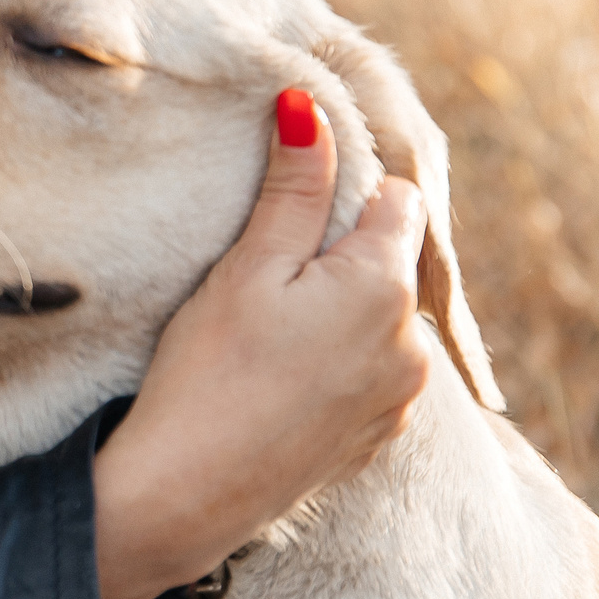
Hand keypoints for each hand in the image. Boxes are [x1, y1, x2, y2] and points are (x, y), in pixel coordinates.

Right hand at [92, 94, 436, 598]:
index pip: (398, 199)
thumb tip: (310, 105)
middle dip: (342, 257)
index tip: (289, 220)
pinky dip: (339, 363)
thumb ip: (295, 186)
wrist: (185, 493)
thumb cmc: (207, 373)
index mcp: (386, 288)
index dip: (343, 195)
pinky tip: (281, 379)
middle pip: (392, 261)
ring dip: (342, 312)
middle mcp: (413, 345)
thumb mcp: (247, 267)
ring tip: (270, 337)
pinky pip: (373, 371)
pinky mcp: (378, 438)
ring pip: (383, 318)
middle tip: (267, 283)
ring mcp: (401, 399)